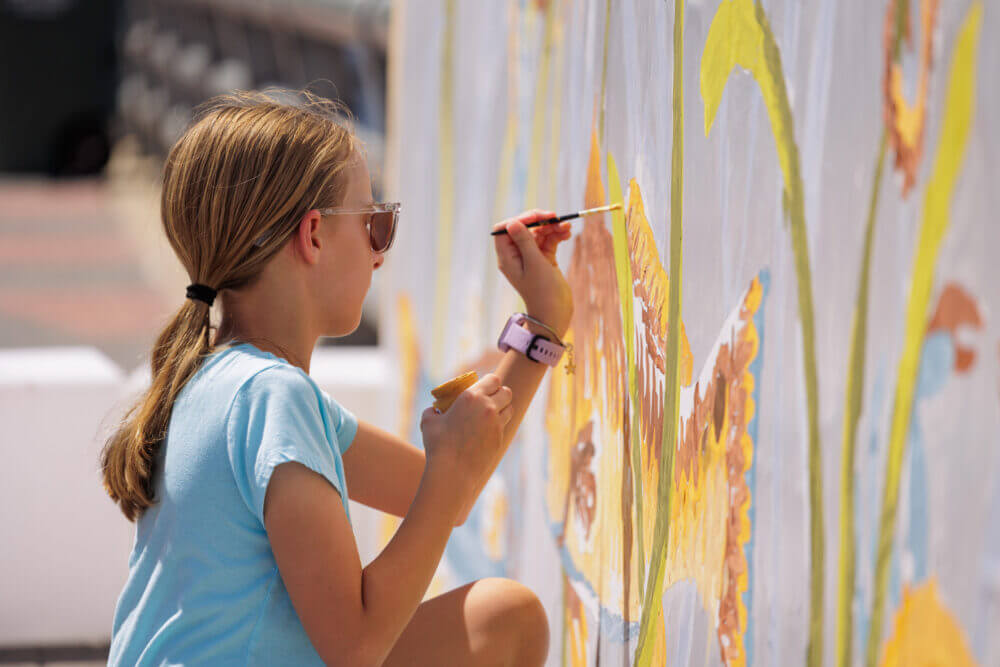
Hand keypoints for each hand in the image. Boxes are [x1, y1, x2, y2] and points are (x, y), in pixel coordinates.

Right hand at [419, 373, 513, 515]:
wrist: (452, 472)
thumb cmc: (438, 445)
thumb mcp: (428, 422)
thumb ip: (432, 411)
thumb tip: (434, 410)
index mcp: (471, 397)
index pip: (493, 379)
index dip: (490, 382)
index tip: (484, 387)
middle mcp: (488, 407)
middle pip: (506, 392)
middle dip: (500, 393)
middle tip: (491, 399)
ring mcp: (497, 424)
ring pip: (509, 408)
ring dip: (502, 409)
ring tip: (491, 414)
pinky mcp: (500, 439)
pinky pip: (504, 426)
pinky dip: (498, 425)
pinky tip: (487, 431)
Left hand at [493, 210, 573, 335]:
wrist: (555, 314)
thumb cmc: (542, 292)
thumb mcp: (534, 264)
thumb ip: (524, 242)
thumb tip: (511, 223)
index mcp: (508, 257)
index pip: (506, 229)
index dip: (521, 219)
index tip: (538, 217)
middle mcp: (517, 255)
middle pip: (525, 228)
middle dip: (540, 221)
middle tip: (556, 218)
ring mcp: (531, 258)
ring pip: (539, 234)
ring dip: (552, 228)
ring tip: (567, 226)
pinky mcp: (543, 261)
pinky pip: (548, 242)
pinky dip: (557, 236)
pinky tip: (567, 234)